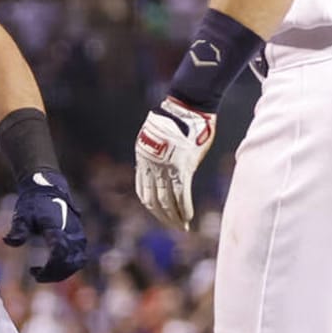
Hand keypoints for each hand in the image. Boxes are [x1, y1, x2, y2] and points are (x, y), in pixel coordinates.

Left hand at [3, 170, 87, 282]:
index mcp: (56, 227)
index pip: (59, 252)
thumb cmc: (32, 204)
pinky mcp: (81, 239)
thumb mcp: (22, 215)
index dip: (49, 268)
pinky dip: (67, 267)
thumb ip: (17, 229)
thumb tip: (8, 241)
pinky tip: (51, 267)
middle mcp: (71, 233)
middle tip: (35, 275)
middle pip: (68, 262)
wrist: (49, 190)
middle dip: (53, 274)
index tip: (34, 273)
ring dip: (61, 272)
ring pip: (77, 263)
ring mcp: (78, 236)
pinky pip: (79, 259)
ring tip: (42, 273)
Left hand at [134, 96, 215, 229]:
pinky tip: (188, 217)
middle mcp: (151, 165)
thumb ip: (157, 152)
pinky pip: (181, 194)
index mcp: (143, 158)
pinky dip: (184, 208)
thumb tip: (163, 164)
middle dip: (163, 216)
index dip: (151, 206)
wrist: (187, 105)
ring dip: (174, 216)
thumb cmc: (176, 118)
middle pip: (153, 199)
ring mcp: (166, 167)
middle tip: (173, 226)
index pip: (143, 190)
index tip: (160, 215)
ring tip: (181, 226)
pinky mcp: (182, 167)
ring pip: (167, 200)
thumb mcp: (156, 135)